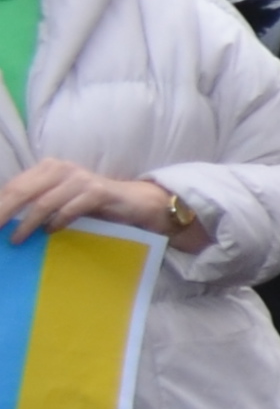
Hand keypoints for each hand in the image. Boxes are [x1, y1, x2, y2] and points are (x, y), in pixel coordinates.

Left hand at [0, 162, 183, 245]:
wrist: (137, 202)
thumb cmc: (93, 203)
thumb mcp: (60, 199)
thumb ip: (37, 202)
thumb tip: (7, 219)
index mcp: (48, 168)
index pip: (15, 185)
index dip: (0, 203)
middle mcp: (62, 168)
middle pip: (23, 191)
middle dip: (4, 212)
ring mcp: (81, 179)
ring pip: (44, 202)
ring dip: (27, 224)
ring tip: (16, 240)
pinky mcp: (99, 192)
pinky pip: (71, 209)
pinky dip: (57, 222)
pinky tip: (49, 232)